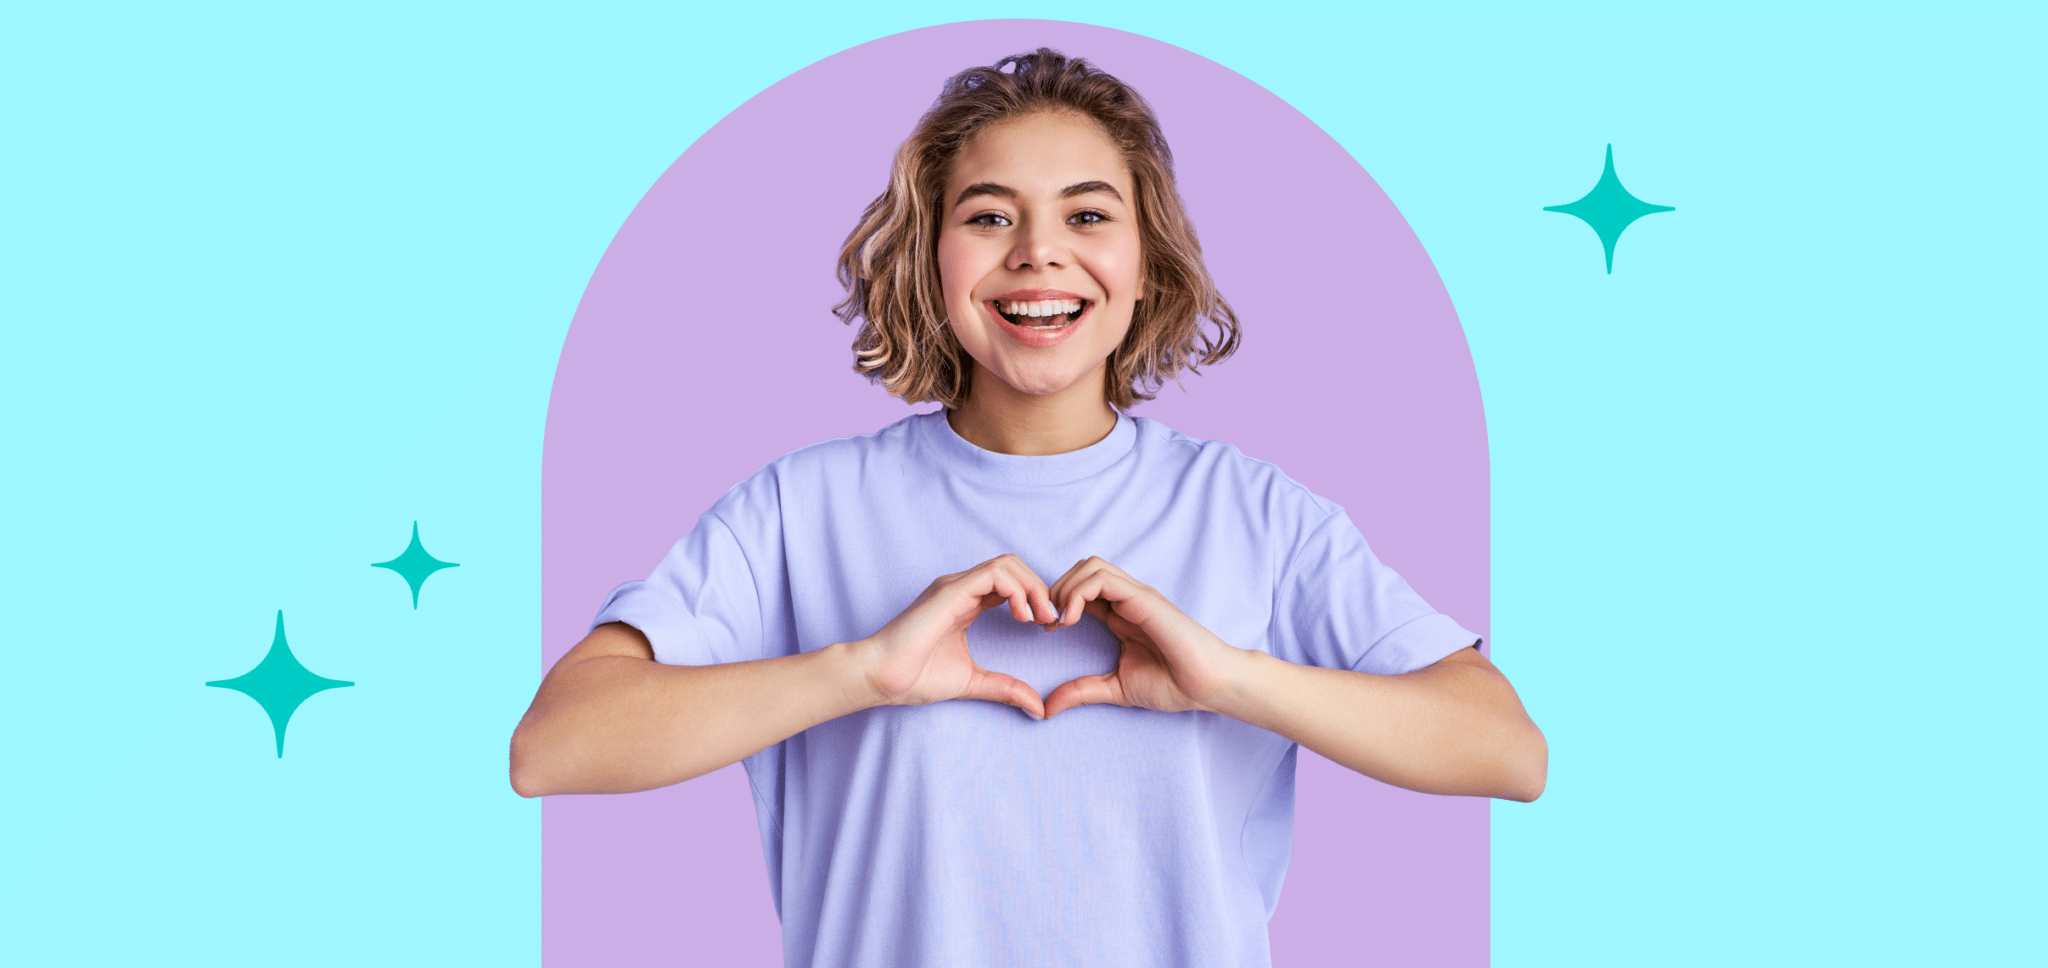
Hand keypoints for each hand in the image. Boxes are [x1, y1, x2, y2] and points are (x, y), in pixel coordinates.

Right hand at [851, 554, 1052, 718]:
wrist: (880, 677)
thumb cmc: (914, 677)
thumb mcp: (972, 682)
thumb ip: (1004, 688)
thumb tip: (1038, 708)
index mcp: (966, 603)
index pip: (1010, 584)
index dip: (1035, 599)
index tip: (1047, 627)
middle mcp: (961, 588)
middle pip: (1013, 567)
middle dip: (1039, 589)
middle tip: (1051, 621)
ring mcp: (955, 586)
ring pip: (1007, 564)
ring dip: (1032, 587)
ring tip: (1039, 618)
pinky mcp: (950, 591)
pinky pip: (994, 574)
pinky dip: (1017, 590)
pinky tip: (1023, 616)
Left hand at [1041, 556, 1243, 717]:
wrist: (1207, 685)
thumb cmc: (1173, 684)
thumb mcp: (1115, 689)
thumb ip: (1081, 692)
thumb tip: (1047, 708)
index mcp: (1120, 614)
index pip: (1080, 589)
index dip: (1058, 603)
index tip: (1047, 630)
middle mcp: (1127, 599)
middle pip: (1081, 569)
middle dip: (1056, 590)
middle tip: (1048, 622)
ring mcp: (1136, 595)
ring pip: (1089, 566)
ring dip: (1065, 588)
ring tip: (1060, 620)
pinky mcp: (1143, 598)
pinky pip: (1102, 578)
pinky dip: (1078, 593)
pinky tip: (1072, 619)